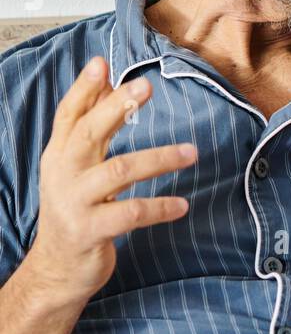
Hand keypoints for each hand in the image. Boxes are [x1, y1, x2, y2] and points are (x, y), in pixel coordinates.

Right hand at [28, 56, 196, 306]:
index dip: (84, 88)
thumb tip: (105, 79)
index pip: (68, 114)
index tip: (103, 63)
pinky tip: (182, 205)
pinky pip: (132, 213)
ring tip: (191, 153)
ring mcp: (75, 203)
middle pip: (90, 133)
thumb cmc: (74, 212)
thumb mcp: (74, 168)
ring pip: (120, 171)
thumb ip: (89, 127)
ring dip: (159, 159)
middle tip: (145, 87)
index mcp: (58, 155)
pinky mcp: (91, 231)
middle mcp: (63, 174)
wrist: (56, 270)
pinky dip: (160, 207)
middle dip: (117, 107)